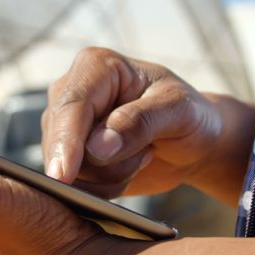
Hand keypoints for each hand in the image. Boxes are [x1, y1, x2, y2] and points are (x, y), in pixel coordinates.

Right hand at [42, 48, 254, 203]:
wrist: (193, 142)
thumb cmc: (190, 116)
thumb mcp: (179, 112)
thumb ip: (140, 122)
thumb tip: (97, 147)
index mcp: (96, 66)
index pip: (71, 105)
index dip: (65, 142)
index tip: (63, 175)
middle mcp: (71, 91)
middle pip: (61, 140)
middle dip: (104, 163)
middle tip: (148, 154)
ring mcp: (64, 126)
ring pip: (69, 168)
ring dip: (109, 176)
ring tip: (143, 156)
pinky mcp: (67, 155)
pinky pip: (75, 185)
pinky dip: (104, 188)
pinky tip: (129, 170)